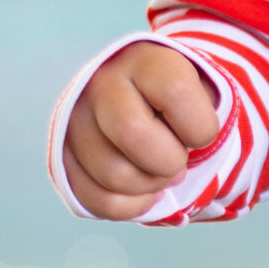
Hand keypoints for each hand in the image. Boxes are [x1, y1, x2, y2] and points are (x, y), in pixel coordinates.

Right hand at [62, 41, 219, 218]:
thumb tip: (177, 174)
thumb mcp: (204, 100)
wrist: (149, 105)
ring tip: (158, 171)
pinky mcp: (64, 157)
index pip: (175, 91)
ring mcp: (75, 120)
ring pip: (114, 174)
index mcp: (145, 61)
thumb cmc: (185, 107)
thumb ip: (204, 126)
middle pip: (133, 134)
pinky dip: (132, 206)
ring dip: (151, 187)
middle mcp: (101, 82)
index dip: (200, 127)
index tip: (201, 131)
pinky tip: (145, 192)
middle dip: (169, 161)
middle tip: (177, 159)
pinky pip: (98, 200)